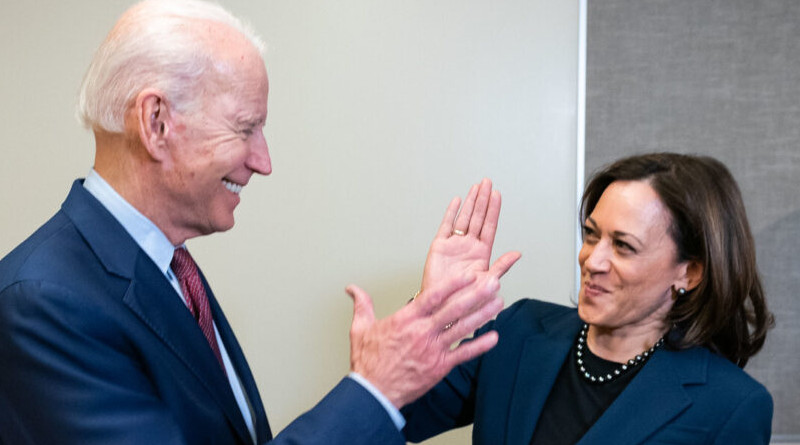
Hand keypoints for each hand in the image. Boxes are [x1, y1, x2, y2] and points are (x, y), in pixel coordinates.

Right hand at [347, 273, 502, 407]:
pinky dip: (480, 346)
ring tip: (498, 302)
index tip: (468, 274)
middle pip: (454, 309)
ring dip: (482, 314)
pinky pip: (463, 354)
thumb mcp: (360, 328)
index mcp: (406, 319)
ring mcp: (433, 349)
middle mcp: (422, 332)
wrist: (374, 392)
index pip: (432, 296)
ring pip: (462, 328)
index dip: (453, 284)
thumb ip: (362, 304)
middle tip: (493, 282)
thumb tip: (352, 289)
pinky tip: (494, 337)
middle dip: (476, 294)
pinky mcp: (439, 366)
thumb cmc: (368, 361)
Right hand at [421, 178, 520, 292]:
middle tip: (487, 183)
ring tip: (476, 187)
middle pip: (477, 217)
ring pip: (463, 218)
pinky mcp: (439, 246)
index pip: (489, 226)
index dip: (493, 210)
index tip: (497, 195)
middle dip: (483, 199)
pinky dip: (450, 213)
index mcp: (481, 253)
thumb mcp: (486, 283)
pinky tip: (456, 201)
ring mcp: (454, 245)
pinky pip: (446, 226)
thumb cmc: (463, 299)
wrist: (441, 306)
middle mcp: (468, 246)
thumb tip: (517, 254)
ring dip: (470, 202)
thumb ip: (501, 266)